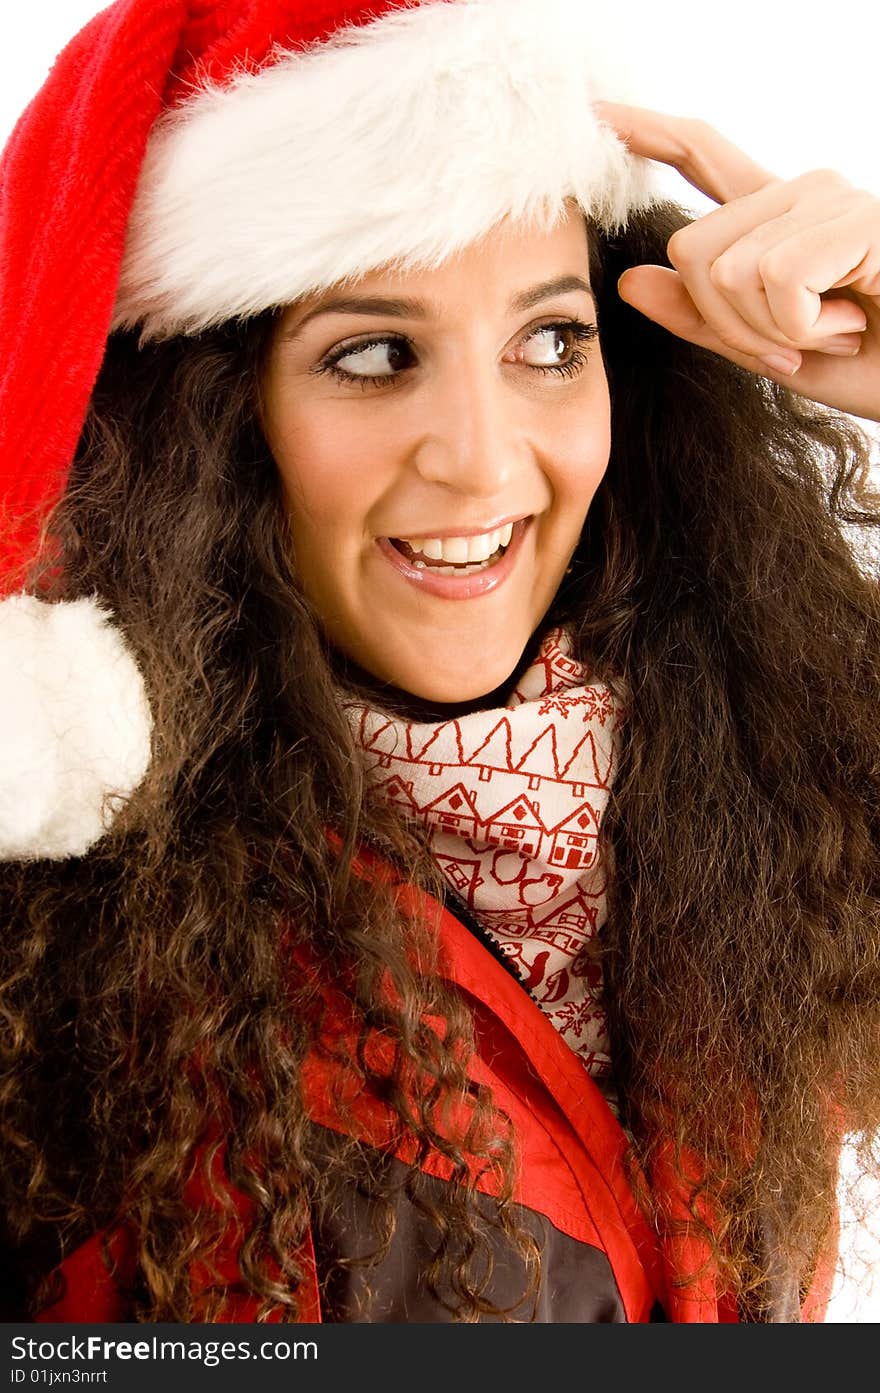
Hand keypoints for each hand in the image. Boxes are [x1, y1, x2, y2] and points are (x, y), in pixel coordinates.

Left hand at [595, 102, 879, 420]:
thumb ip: (702, 321)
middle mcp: (800, 192)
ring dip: (772, 332)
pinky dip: (803, 326)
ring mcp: (830, 199)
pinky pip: (777, 279)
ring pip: (728, 272)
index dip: (646, 132)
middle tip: (795, 343)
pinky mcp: (858, 219)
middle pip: (691, 251)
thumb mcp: (770, 352)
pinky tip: (852, 319)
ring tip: (834, 330)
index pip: (700, 156)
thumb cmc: (871, 364)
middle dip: (729, 326)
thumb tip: (629, 282)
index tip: (594, 111)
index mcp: (775, 218)